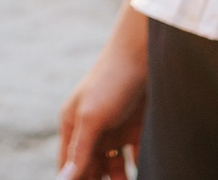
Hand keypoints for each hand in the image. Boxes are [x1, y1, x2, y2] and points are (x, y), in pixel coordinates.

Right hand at [57, 7, 147, 179]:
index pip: (69, 165)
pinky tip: (149, 175)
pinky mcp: (137, 126)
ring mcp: (115, 128)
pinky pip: (137, 156)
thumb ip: (79, 150)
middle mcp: (92, 128)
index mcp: (73, 125)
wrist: (147, 51)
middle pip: (92, 168)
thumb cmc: (112, 79)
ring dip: (120, 179)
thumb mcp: (92, 116)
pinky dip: (141, 168)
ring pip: (115, 166)